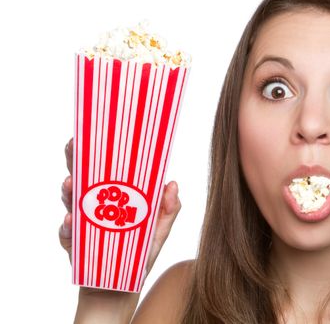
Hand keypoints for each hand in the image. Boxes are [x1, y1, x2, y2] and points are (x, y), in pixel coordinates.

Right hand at [59, 137, 181, 275]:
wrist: (122, 285)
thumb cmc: (140, 253)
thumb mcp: (159, 231)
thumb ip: (169, 210)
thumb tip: (173, 184)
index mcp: (116, 197)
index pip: (107, 169)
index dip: (101, 151)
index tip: (98, 134)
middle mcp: (96, 204)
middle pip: (82, 177)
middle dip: (76, 160)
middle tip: (74, 146)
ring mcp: (82, 221)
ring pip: (70, 200)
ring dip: (69, 190)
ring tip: (70, 184)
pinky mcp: (73, 241)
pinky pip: (68, 231)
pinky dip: (68, 225)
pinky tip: (72, 220)